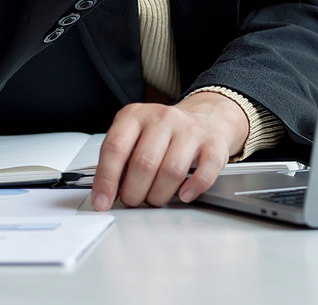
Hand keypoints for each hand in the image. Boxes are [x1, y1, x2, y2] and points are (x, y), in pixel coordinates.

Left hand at [89, 92, 247, 210]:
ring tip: (155, 198)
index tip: (103, 201)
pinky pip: (204, 172)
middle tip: (133, 199)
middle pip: (144, 163)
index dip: (106, 179)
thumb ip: (118, 160)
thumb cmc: (163, 134)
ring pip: (172, 171)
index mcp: (136, 115)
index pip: (115, 148)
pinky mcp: (214, 143)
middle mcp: (163, 118)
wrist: (205, 117)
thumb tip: (104, 193)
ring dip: (159, 195)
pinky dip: (193, 188)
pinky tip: (184, 194)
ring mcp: (191, 129)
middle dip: (134, 192)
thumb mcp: (134, 136)